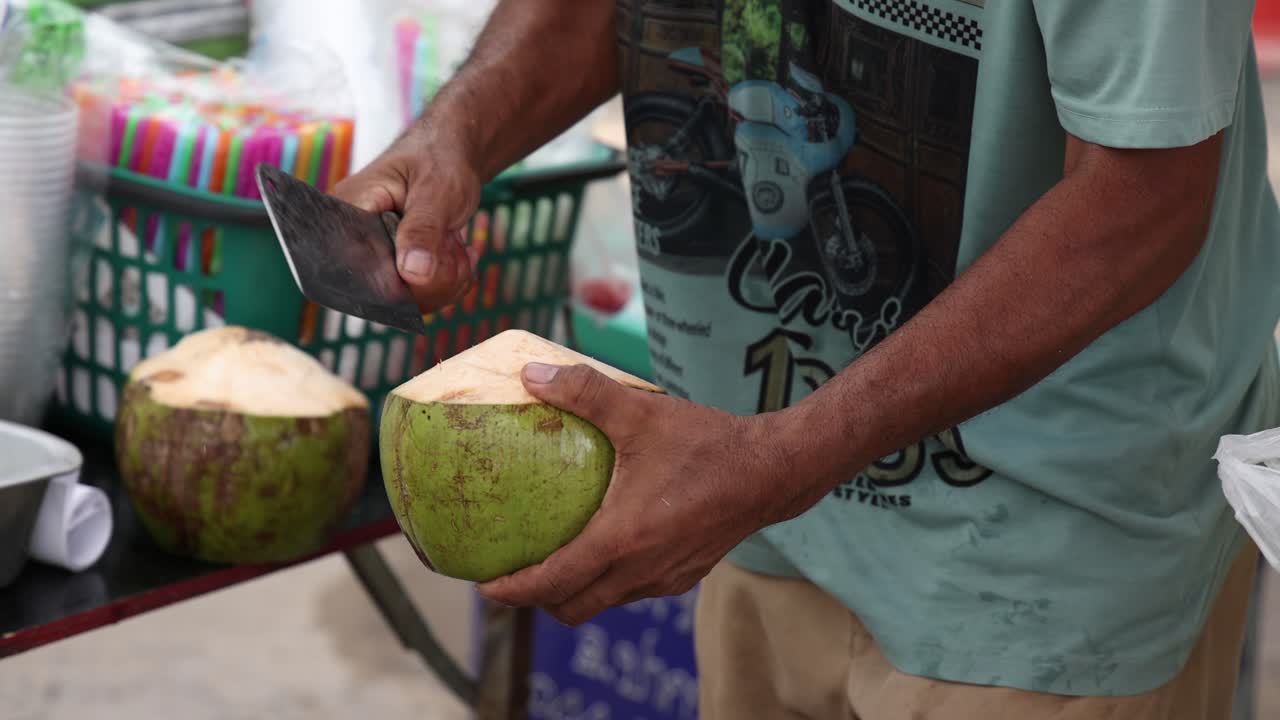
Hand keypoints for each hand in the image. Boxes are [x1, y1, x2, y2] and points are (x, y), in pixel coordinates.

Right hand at [333, 129, 482, 311]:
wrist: (452, 155)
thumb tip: (412, 273)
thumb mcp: (437, 190)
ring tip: (459, 249)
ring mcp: (376, 255)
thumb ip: (424, 229)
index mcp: (349, 210)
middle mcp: (354, 237)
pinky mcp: (396, 267)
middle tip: (458, 250)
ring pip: (405, 300)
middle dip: (430, 281)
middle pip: (382, 290)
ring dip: (444, 282)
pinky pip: (418, 297)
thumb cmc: (439, 158)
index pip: (356, 265)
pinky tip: (459, 257)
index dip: (396, 280)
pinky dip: (447, 284)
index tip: (435, 263)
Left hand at [476, 362, 802, 626]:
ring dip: (572, 591)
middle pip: (572, 607)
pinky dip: (606, 580)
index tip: (484, 584)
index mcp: (623, 540)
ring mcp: (664, 578)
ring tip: (551, 558)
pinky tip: (604, 543)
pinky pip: (631, 590)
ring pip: (602, 602)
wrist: (774, 471)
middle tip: (512, 571)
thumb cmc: (709, 444)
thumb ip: (585, 392)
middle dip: (536, 599)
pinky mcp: (683, 575)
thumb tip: (532, 376)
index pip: (553, 583)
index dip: (513, 591)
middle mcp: (640, 571)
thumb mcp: (641, 414)